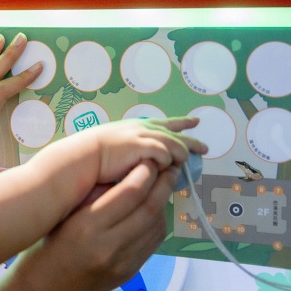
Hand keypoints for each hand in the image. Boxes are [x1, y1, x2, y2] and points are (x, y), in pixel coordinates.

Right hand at [10, 161, 175, 290]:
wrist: (46, 290)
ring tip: (165, 185)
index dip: (145, 173)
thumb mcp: (66, 213)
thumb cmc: (49, 244)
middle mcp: (110, 245)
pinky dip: (158, 222)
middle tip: (170, 167)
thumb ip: (95, 195)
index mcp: (88, 225)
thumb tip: (126, 173)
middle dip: (163, 184)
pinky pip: (153, 243)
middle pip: (149, 209)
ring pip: (156, 226)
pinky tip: (155, 210)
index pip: (129, 193)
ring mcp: (123, 262)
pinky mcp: (131, 272)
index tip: (149, 160)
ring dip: (164, 203)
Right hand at [92, 116, 207, 183]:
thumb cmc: (97, 155)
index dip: (182, 122)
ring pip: (175, 145)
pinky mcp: (143, 146)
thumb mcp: (120, 148)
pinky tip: (164, 169)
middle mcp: (144, 128)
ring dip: (180, 156)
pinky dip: (167, 163)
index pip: (166, 122)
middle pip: (176, 134)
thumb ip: (136, 152)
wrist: (85, 155)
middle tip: (204, 148)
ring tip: (182, 165)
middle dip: (192, 141)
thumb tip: (149, 163)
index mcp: (139, 127)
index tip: (196, 121)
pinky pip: (165, 155)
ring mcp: (144, 136)